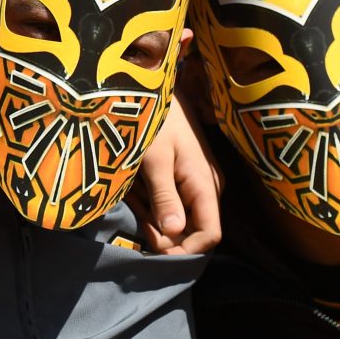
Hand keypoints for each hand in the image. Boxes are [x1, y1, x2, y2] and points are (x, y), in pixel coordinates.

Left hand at [131, 93, 222, 254]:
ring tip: (130, 193)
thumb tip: (174, 234)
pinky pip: (171, 202)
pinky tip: (134, 188)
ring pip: (178, 217)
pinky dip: (151, 202)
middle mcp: (208, 188)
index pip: (209, 236)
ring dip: (152, 215)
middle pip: (191, 230)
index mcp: (205, 186)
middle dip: (161, 231)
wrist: (155, 88)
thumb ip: (164, 196)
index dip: (184, 250)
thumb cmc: (155, 120)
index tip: (152, 247)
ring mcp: (198, 182)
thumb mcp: (154, 160)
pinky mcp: (185, 177)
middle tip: (133, 212)